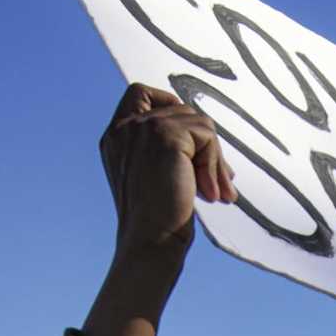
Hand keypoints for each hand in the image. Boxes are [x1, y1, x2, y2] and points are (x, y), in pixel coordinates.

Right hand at [98, 83, 236, 261]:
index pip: (141, 92)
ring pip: (199, 123)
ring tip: (216, 193)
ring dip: (215, 160)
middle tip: (220, 181)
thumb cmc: (157, 219)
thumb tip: (209, 136)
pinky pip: (206, 135)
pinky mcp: (165, 136)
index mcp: (115, 136)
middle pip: (181, 110)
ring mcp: (142, 128)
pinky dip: (215, 164)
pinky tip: (210, 193)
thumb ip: (169, 148)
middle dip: (206, 145)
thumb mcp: (156, 174)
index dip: (170, 105)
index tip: (191, 140)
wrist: (150, 242)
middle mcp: (124, 127)